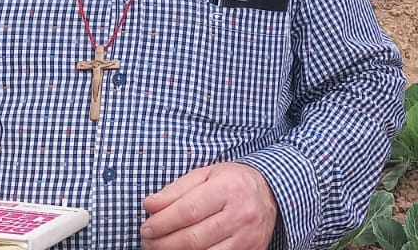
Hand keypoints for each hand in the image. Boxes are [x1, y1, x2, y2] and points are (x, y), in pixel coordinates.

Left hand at [142, 162, 278, 249]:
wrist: (271, 192)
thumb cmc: (232, 182)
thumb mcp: (205, 174)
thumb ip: (176, 189)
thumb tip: (150, 205)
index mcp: (228, 188)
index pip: (187, 211)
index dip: (161, 223)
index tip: (146, 228)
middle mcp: (240, 214)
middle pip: (192, 239)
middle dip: (162, 243)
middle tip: (148, 241)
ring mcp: (247, 237)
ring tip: (160, 247)